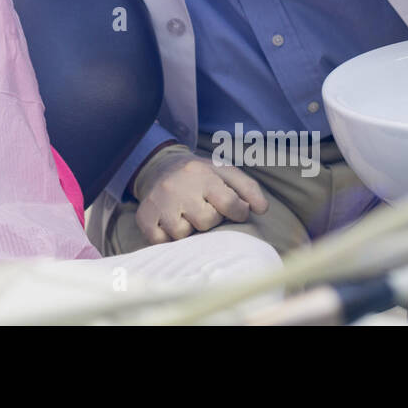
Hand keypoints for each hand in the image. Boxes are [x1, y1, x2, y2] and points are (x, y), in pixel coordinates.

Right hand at [132, 143, 267, 243]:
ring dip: (188, 229)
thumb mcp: (225, 172)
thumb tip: (262, 209)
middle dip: (210, 219)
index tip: (235, 210)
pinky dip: (167, 236)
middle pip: (206, 221)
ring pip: (182, 233)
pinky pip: (161, 240)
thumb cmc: (199, 175)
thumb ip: (248, 188)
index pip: (230, 204)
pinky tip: (170, 222)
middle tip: (204, 208)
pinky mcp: (144, 217)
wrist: (158, 167)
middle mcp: (177, 186)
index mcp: (201, 174)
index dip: (238, 212)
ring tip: (186, 215)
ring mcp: (159, 202)